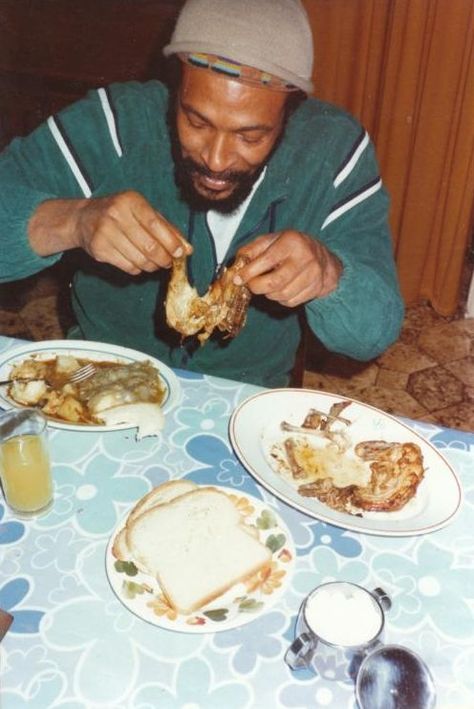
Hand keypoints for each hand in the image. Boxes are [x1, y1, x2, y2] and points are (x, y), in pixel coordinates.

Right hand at [29, 191, 190, 275]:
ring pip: (140, 260)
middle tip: (168, 262)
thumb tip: (187, 249)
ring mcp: (105, 232)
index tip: (180, 253)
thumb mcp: (143, 212)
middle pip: (149, 246)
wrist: (84, 219)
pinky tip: (137, 261)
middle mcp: (116, 214)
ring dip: (152, 266)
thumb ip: (167, 229)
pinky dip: (138, 269)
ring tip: (154, 263)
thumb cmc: (121, 214)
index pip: (156, 225)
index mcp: (130, 201)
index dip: (171, 243)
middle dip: (164, 259)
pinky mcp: (99, 249)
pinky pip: (128, 267)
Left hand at [234, 230, 341, 306]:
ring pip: (281, 294)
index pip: (267, 260)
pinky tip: (280, 289)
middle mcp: (305, 257)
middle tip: (250, 285)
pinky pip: (290, 302)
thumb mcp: (271, 240)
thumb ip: (252, 250)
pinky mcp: (315, 289)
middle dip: (256, 287)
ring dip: (268, 293)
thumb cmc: (291, 247)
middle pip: (275, 282)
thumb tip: (236, 265)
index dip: (249, 272)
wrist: (323, 258)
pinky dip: (280, 299)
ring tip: (267, 285)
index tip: (238, 279)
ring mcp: (313, 274)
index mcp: (291, 241)